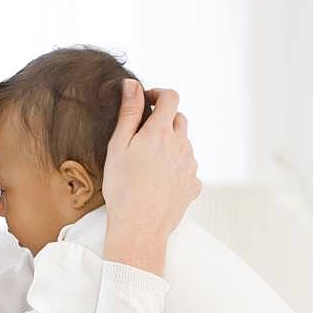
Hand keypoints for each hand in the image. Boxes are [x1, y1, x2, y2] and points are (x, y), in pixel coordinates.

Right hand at [101, 80, 200, 272]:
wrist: (140, 227)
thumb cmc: (124, 188)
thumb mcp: (119, 146)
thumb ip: (129, 112)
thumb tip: (133, 85)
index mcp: (161, 132)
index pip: (170, 98)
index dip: (158, 95)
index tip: (147, 103)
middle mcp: (182, 145)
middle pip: (180, 120)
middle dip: (164, 121)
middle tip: (143, 137)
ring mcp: (190, 166)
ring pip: (184, 145)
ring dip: (171, 146)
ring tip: (149, 165)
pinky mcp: (193, 185)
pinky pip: (188, 168)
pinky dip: (177, 168)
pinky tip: (160, 181)